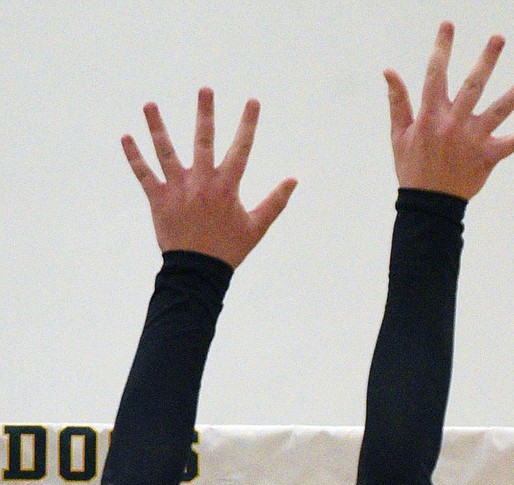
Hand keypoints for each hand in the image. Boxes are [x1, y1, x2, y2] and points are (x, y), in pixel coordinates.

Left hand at [122, 88, 296, 266]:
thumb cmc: (230, 249)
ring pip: (166, 151)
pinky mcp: (159, 199)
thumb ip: (275, 202)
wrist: (199, 272)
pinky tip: (126, 136)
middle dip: (205, 113)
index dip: (248, 124)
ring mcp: (178, 189)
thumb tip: (293, 180)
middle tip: (205, 89)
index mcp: (226, 187)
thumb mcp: (257, 227)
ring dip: (157, 126)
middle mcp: (201, 182)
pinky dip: (133, 155)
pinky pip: (143, 174)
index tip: (252, 101)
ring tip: (150, 104)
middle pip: (203, 140)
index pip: (241, 149)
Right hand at [384, 21, 513, 199]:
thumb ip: (397, 101)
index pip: (436, 74)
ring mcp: (473, 140)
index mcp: (431, 115)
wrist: (430, 205)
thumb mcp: (399, 134)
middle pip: (473, 86)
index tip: (449, 25)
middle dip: (486, 60)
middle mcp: (454, 124)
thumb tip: (389, 70)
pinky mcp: (488, 156)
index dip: (442, 48)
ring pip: (499, 110)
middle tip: (499, 38)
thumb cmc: (413, 167)